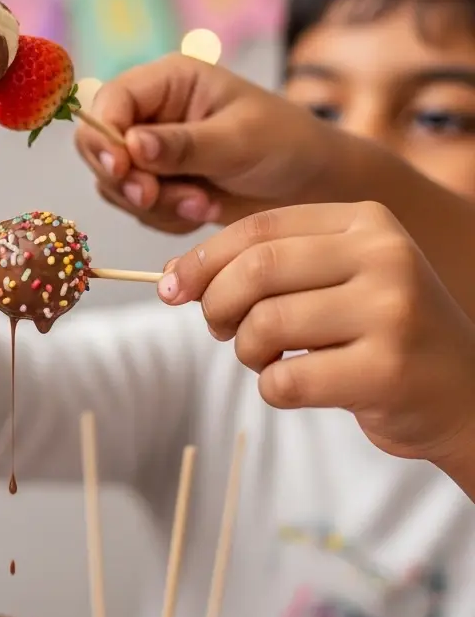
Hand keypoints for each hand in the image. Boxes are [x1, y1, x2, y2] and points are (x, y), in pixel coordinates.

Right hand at [75, 53, 338, 233]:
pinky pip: (137, 209)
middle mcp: (151, 113)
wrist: (314, 185)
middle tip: (155, 197)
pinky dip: (164, 219)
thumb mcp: (239, 140)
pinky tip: (203, 211)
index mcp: (168, 82)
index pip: (110, 102)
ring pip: (115, 184)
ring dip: (153, 204)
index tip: (122, 167)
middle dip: (127, 178)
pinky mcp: (158, 185)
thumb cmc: (286, 144)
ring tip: (202, 205)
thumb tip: (132, 144)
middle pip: (99, 146)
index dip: (104, 135)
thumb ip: (184, 145)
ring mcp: (151, 152)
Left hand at [158, 201, 474, 468]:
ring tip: (264, 358)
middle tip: (217, 328)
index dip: (204, 259)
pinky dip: (271, 388)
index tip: (171, 287)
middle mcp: (386, 256)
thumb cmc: (376, 332)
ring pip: (266, 325)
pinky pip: (287, 381)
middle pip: (257, 271)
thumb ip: (263, 267)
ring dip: (245, 350)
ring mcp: (393, 312)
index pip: (259, 229)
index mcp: (367, 222)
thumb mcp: (331, 279)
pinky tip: (293, 385)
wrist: (464, 395)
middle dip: (216, 304)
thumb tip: (172, 276)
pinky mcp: (390, 371)